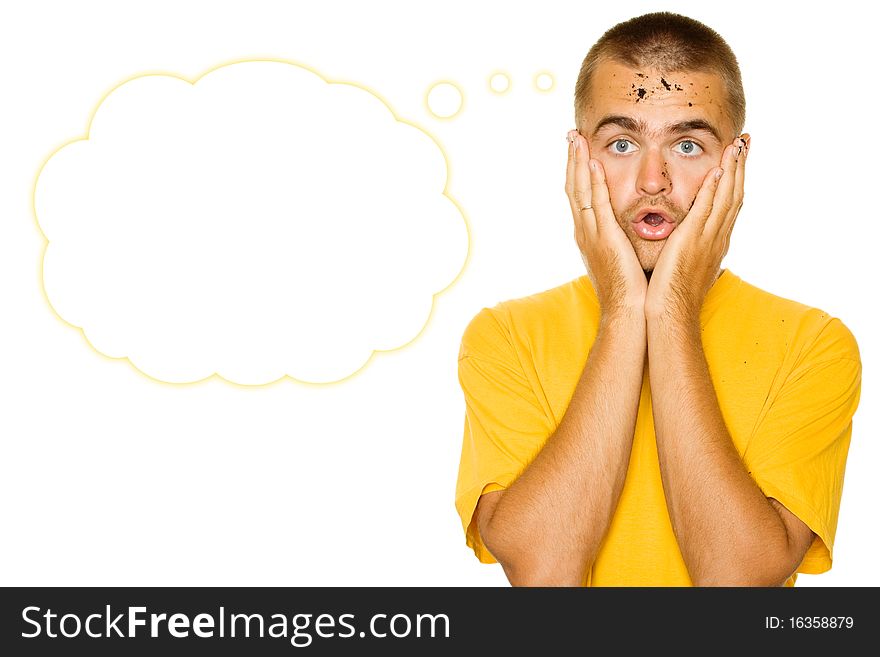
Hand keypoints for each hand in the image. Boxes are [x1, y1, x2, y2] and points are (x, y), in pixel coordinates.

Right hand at [565, 129, 646, 317]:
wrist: (628, 311)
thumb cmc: (630, 288)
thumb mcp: (623, 256)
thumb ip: (623, 238)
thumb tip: (635, 227)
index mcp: (590, 235)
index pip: (581, 195)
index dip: (579, 171)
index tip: (580, 149)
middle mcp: (585, 231)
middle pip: (573, 187)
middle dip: (572, 160)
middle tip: (572, 134)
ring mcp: (591, 234)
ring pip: (579, 191)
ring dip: (578, 163)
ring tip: (577, 139)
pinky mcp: (603, 238)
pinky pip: (596, 204)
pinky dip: (592, 182)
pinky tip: (593, 163)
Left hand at [644, 134, 749, 321]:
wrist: (671, 314)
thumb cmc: (673, 294)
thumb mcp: (687, 265)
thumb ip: (692, 248)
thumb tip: (691, 243)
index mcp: (715, 241)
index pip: (730, 203)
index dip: (736, 179)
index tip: (739, 157)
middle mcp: (717, 237)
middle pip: (735, 194)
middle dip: (741, 166)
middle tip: (746, 140)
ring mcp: (708, 238)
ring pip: (726, 197)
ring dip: (732, 169)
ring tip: (736, 145)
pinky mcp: (693, 241)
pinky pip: (706, 210)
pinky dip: (714, 190)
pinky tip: (718, 170)